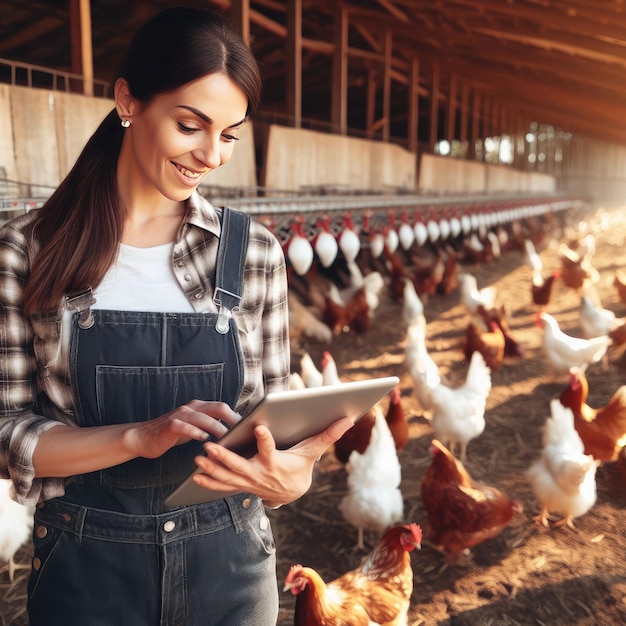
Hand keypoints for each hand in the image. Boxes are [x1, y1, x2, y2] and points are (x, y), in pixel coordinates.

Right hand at [125, 401, 241, 459]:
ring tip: (230, 439)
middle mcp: (192, 408)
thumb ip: (209, 427)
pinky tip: (204, 440)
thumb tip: (232, 433)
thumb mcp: (193, 428)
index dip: (237, 416)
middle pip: (218, 408)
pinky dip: (196, 432)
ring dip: (218, 428)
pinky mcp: (170, 425)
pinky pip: (185, 427)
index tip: (250, 428)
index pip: (223, 408)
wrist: (142, 437)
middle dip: (233, 420)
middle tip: (244, 433)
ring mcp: (180, 415)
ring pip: (204, 418)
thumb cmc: (171, 434)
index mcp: (199, 407)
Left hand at [192, 416, 354, 506]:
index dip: (265, 439)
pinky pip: (223, 485)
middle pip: (240, 466)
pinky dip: (209, 481)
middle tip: (209, 447)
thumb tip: (347, 419)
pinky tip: (196, 475)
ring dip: (211, 469)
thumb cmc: (301, 466)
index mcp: (276, 463)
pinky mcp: (242, 485)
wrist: (293, 492)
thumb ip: (326, 435)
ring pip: (227, 477)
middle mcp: (260, 474)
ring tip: (197, 459)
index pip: (270, 450)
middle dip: (224, 457)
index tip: (259, 428)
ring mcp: (249, 482)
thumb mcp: (313, 452)